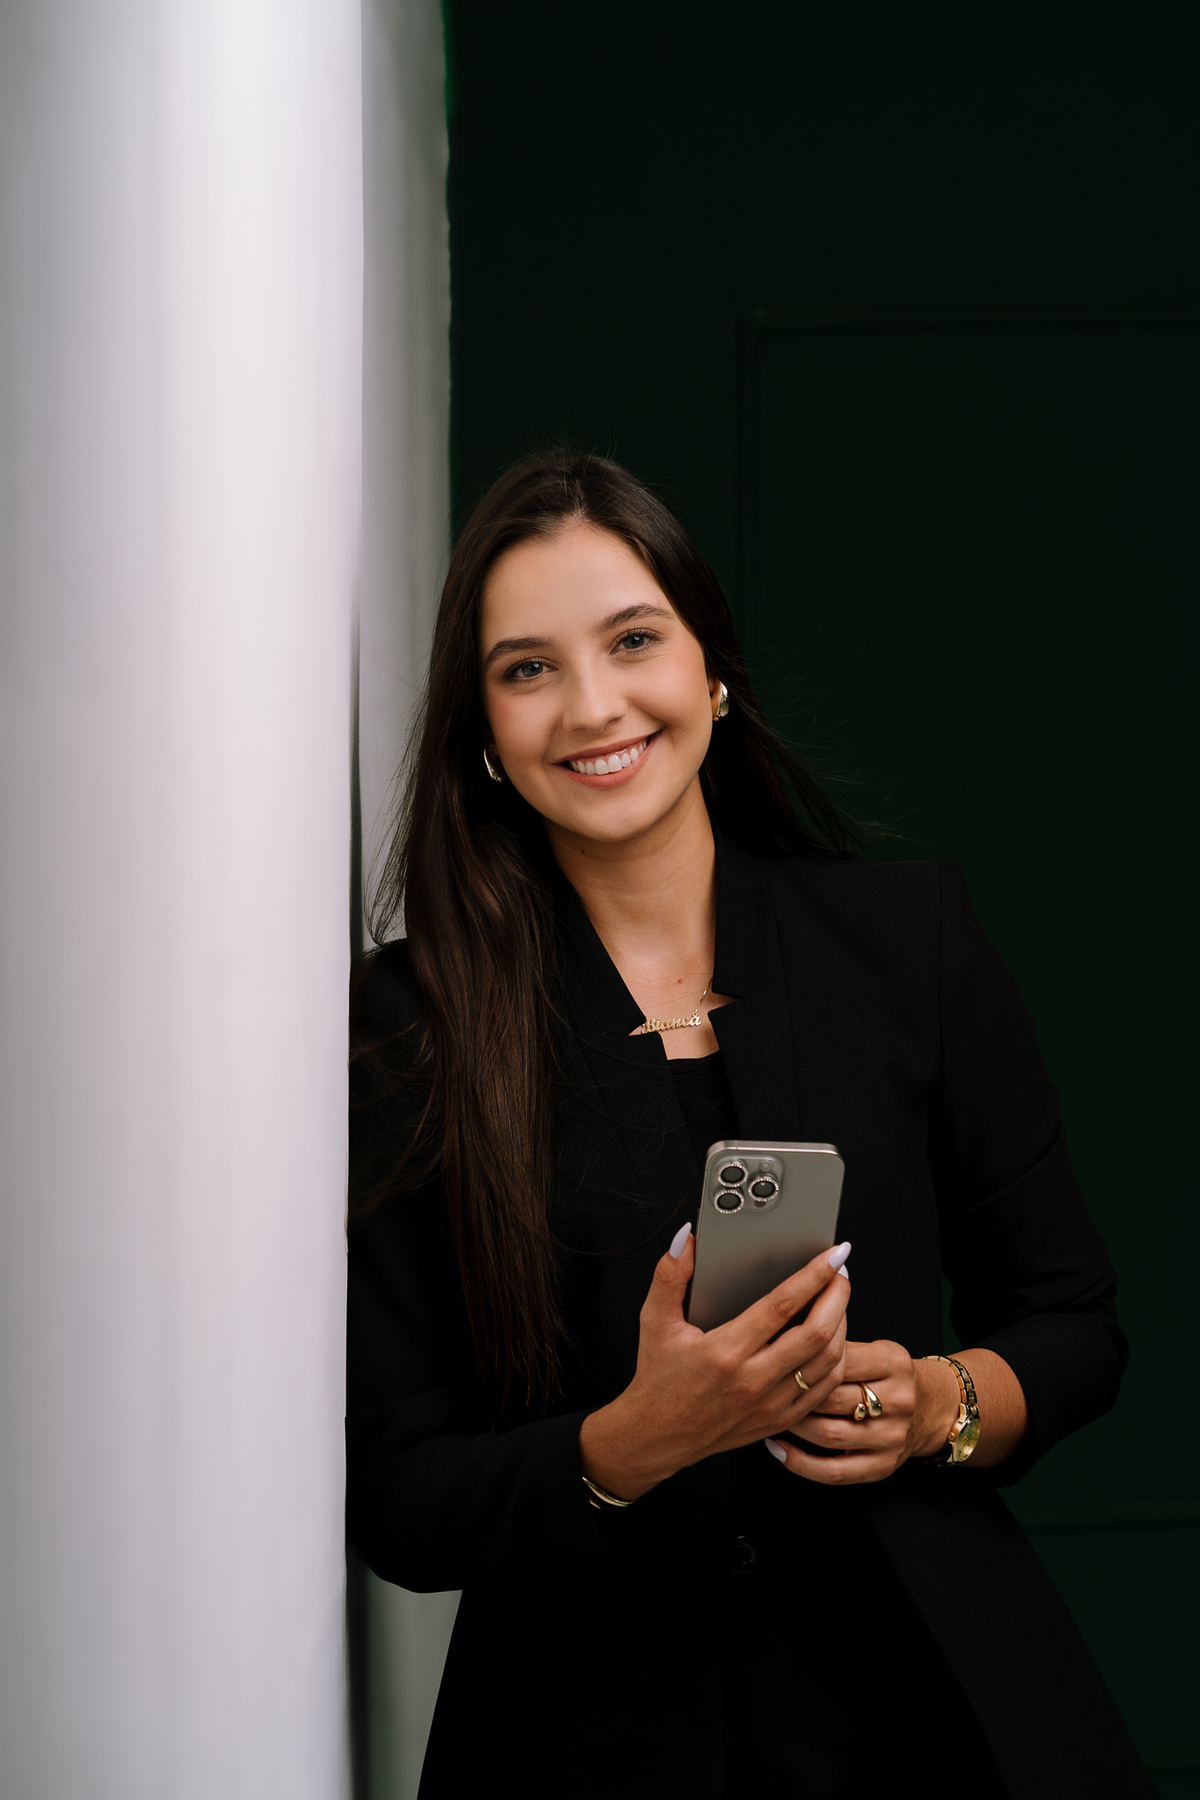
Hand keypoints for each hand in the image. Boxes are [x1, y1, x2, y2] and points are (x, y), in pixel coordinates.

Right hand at [578, 1230, 851, 1500]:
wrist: (658, 1436)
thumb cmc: (658, 1377)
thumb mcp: (655, 1321)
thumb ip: (669, 1276)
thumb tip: (685, 1238)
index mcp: (725, 1351)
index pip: (782, 1305)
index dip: (814, 1275)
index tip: (833, 1254)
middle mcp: (753, 1379)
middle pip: (817, 1332)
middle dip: (838, 1295)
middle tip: (841, 1271)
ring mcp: (771, 1403)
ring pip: (828, 1361)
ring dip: (842, 1324)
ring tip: (838, 1299)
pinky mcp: (780, 1419)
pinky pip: (824, 1389)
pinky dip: (837, 1359)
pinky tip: (832, 1338)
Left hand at [768, 1339, 961, 1484]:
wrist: (933, 1407)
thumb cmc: (889, 1375)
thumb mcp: (876, 1349)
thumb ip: (838, 1346)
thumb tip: (783, 1340)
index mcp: (894, 1363)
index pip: (838, 1360)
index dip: (802, 1360)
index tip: (776, 1359)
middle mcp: (898, 1401)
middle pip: (831, 1399)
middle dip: (793, 1395)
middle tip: (765, 1389)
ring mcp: (892, 1437)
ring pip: (828, 1435)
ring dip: (792, 1426)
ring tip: (770, 1414)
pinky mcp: (883, 1467)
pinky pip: (835, 1472)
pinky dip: (800, 1463)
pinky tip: (778, 1450)